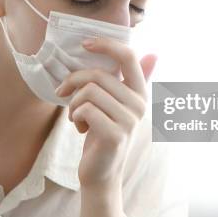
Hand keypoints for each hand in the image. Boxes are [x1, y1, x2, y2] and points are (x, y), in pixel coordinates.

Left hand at [54, 36, 156, 188]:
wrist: (100, 173)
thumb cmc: (103, 133)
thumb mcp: (117, 104)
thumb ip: (131, 80)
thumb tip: (154, 54)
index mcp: (140, 92)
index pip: (129, 57)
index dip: (106, 45)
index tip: (85, 44)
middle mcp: (139, 105)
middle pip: (98, 75)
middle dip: (73, 82)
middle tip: (63, 92)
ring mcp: (129, 121)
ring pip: (89, 93)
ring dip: (73, 104)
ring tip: (76, 116)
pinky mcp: (114, 135)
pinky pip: (85, 110)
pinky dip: (74, 117)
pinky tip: (79, 128)